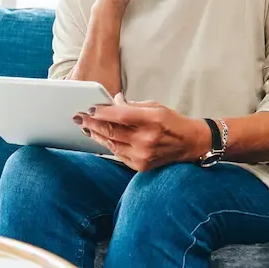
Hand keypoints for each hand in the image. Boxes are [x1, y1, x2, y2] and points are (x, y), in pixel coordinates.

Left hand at [75, 94, 210, 171]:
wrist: (190, 144)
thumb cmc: (172, 122)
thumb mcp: (155, 106)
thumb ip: (132, 105)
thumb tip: (112, 101)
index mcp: (152, 120)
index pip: (120, 116)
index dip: (102, 112)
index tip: (89, 109)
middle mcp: (147, 139)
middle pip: (112, 131)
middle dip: (92, 123)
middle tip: (79, 117)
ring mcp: (143, 155)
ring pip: (111, 144)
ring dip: (96, 135)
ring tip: (85, 127)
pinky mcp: (140, 165)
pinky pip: (117, 154)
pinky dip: (107, 145)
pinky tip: (99, 137)